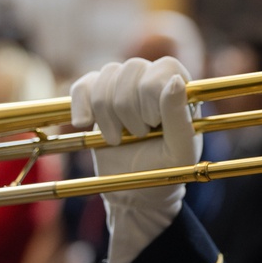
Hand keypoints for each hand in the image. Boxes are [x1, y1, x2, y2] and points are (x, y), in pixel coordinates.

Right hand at [70, 57, 200, 262]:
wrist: (135, 194)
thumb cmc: (165, 170)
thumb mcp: (180, 150)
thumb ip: (179, 116)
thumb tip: (174, 81)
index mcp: (179, 87)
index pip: (163, 68)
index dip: (152, 96)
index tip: (154, 125)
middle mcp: (151, 78)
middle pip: (131, 69)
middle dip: (130, 109)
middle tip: (138, 135)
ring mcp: (122, 85)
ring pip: (106, 76)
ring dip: (107, 114)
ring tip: (117, 138)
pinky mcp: (95, 97)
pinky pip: (82, 86)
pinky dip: (81, 106)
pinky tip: (84, 124)